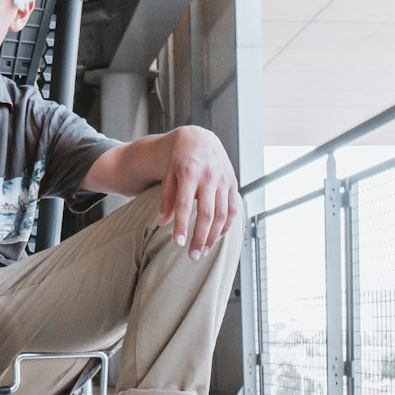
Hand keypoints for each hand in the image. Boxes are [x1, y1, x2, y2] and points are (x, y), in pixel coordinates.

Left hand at [156, 126, 239, 257]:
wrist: (199, 139)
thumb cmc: (179, 159)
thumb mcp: (168, 174)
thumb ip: (166, 198)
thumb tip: (162, 223)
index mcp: (190, 172)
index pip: (185, 204)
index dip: (182, 225)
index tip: (178, 244)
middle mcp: (210, 176)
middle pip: (207, 213)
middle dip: (200, 237)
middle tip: (193, 256)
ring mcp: (224, 180)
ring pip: (222, 214)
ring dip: (214, 236)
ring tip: (203, 251)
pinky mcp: (233, 183)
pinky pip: (233, 209)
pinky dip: (227, 226)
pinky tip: (217, 237)